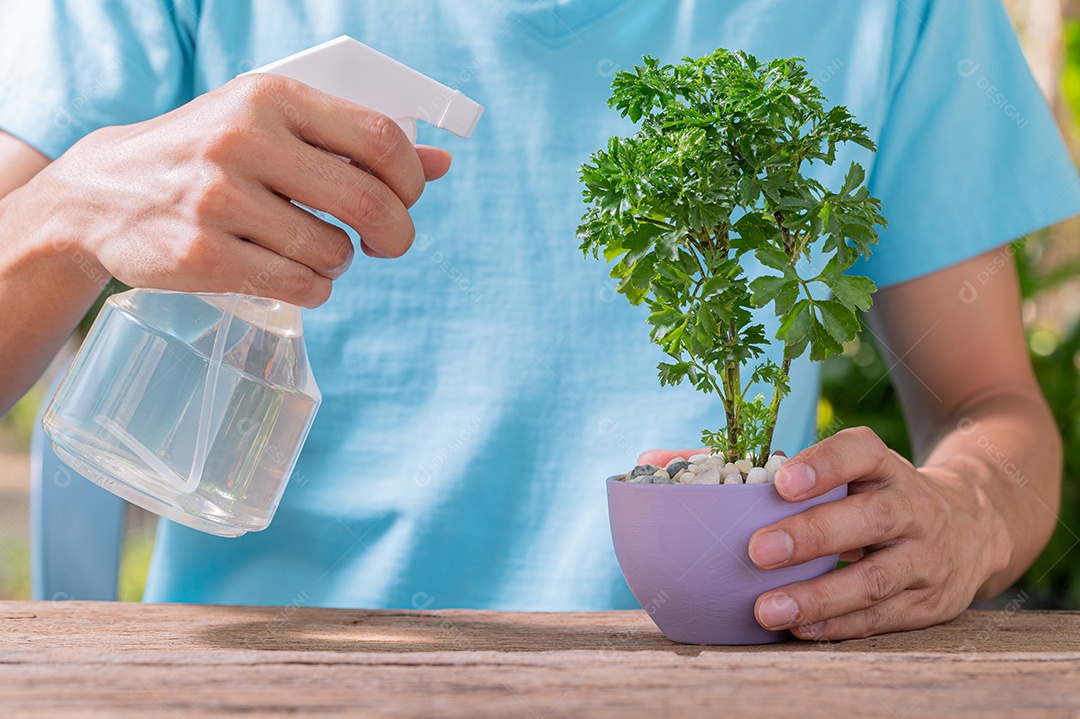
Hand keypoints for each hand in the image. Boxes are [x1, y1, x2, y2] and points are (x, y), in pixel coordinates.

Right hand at [24, 73, 450, 306]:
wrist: (101, 193)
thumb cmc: (206, 156)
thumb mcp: (271, 127)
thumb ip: (352, 141)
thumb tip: (440, 165)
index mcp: (270, 97)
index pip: (379, 138)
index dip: (411, 180)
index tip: (408, 199)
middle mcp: (243, 140)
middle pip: (367, 201)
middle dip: (395, 234)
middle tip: (388, 244)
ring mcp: (218, 198)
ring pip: (333, 252)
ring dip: (342, 263)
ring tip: (319, 253)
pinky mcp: (202, 253)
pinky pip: (298, 285)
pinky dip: (314, 289)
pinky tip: (295, 275)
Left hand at [640, 427, 1010, 639]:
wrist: (971, 528)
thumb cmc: (867, 494)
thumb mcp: (839, 470)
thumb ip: (750, 465)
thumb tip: (648, 460)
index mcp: (880, 464)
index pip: (858, 452)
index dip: (822, 464)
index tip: (779, 479)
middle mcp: (910, 506)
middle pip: (867, 518)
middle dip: (812, 535)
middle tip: (757, 551)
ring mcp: (926, 557)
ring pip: (875, 579)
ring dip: (819, 597)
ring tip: (766, 609)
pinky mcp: (929, 604)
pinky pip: (880, 618)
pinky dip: (838, 627)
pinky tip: (798, 631)